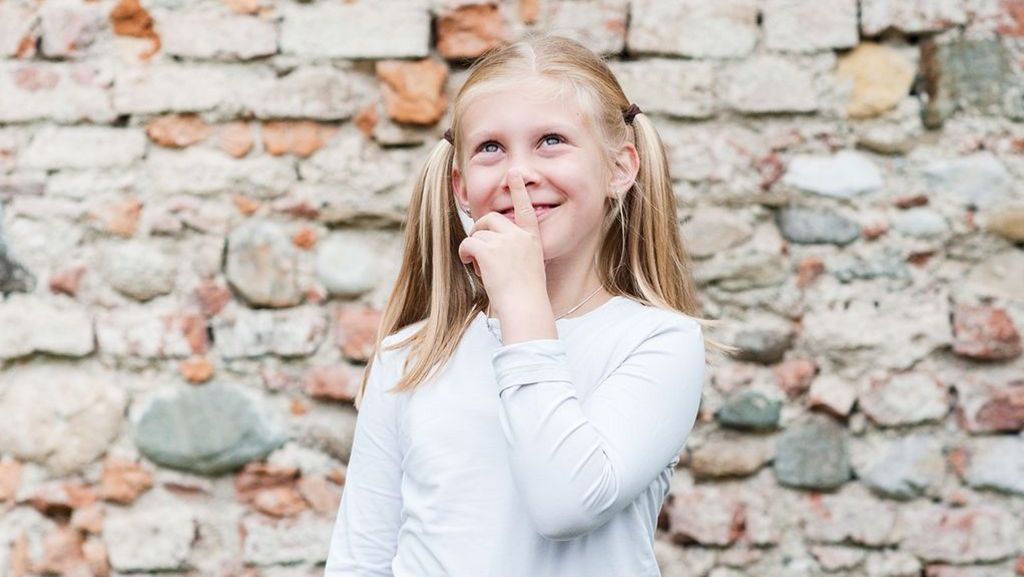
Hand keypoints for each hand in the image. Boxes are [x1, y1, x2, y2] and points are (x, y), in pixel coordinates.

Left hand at [458, 169, 547, 315]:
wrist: (525, 307)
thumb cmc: (526, 296)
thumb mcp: (529, 268)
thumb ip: (515, 252)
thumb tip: (490, 249)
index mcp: (532, 239)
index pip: (526, 209)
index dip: (519, 190)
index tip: (515, 173)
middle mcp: (519, 236)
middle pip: (492, 219)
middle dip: (481, 230)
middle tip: (479, 250)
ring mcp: (505, 242)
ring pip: (478, 235)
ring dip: (475, 250)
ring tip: (483, 270)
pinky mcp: (488, 250)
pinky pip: (469, 243)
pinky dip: (465, 254)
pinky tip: (472, 265)